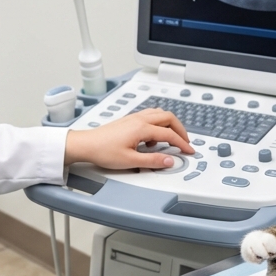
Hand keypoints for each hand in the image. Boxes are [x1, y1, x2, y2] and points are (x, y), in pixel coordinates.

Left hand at [64, 108, 193, 169]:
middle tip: (184, 143)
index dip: (182, 144)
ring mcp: (133, 118)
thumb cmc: (103, 151)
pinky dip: (157, 125)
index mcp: (142, 128)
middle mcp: (139, 119)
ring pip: (159, 114)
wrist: (86, 145)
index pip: (169, 134)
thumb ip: (153, 161)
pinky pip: (149, 117)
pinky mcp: (128, 120)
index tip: (188, 151)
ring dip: (169, 125)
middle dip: (180, 130)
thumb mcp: (130, 161)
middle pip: (168, 118)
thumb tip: (170, 161)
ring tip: (170, 140)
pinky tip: (151, 140)